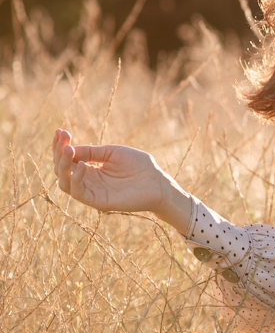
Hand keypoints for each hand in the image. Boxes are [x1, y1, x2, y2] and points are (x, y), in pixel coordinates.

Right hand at [52, 128, 192, 232]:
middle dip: (59, 152)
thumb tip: (68, 148)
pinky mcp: (97, 202)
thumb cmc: (139, 165)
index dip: (60, 145)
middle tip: (64, 138)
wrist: (157, 182)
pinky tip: (82, 165)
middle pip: (61, 170)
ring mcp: (92, 192)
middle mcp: (87, 181)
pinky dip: (76, 179)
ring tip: (69, 150)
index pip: (67, 159)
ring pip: (64, 182)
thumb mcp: (112, 152)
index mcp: (90, 169)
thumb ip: (90, 152)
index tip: (60, 131)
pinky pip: (78, 192)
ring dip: (64, 165)